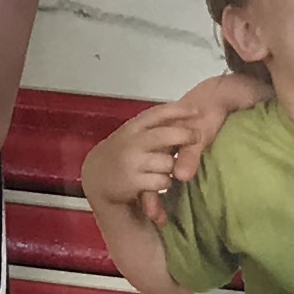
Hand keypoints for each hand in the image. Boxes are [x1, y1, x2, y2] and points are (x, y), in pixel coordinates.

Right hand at [82, 100, 215, 227]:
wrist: (96, 178)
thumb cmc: (119, 155)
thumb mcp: (131, 136)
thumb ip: (151, 129)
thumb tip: (184, 118)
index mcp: (132, 127)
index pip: (158, 113)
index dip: (179, 110)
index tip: (196, 111)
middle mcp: (132, 142)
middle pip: (167, 135)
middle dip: (186, 135)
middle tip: (197, 138)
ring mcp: (132, 162)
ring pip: (169, 162)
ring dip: (172, 166)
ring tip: (165, 168)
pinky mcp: (133, 181)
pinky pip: (163, 181)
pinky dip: (164, 183)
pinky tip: (157, 182)